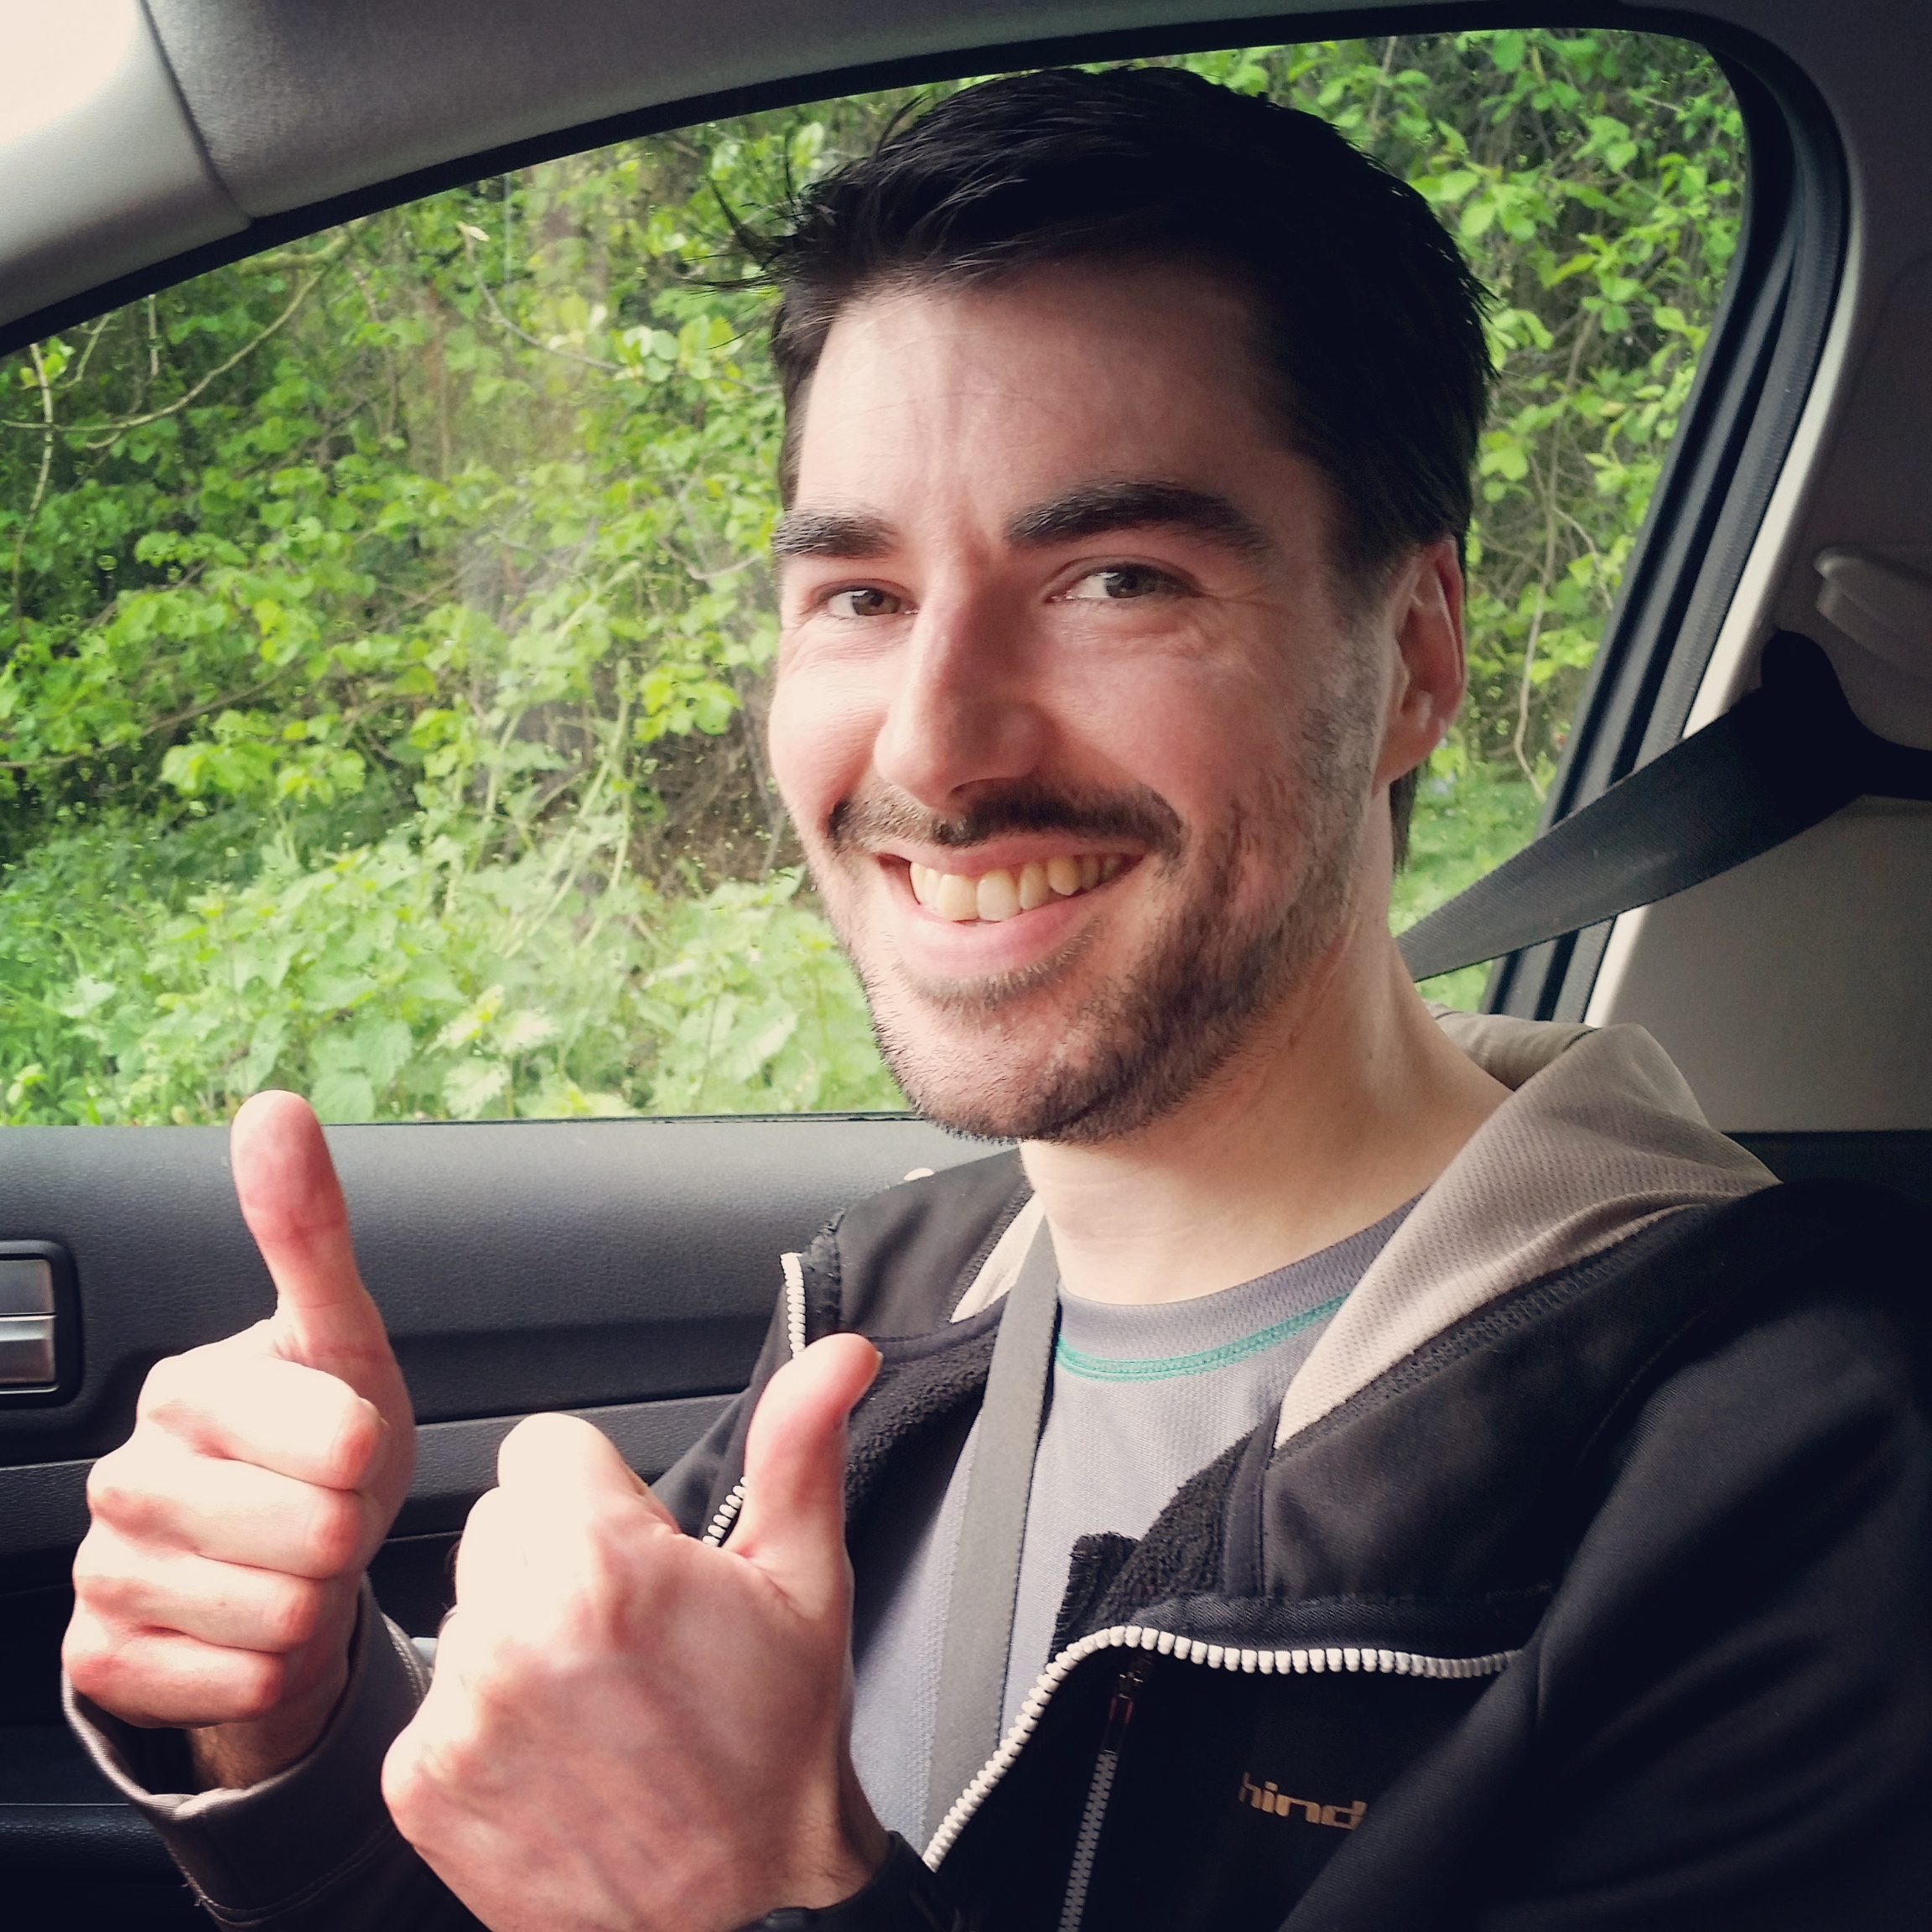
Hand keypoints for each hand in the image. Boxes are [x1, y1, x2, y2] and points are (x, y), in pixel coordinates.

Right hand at [64, 1091, 414, 1786]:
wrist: (284, 1564)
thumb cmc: (324, 1443)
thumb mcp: (342, 1337)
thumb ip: (310, 1231)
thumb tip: (273, 1108)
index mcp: (187, 1387)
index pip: (342, 1440)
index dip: (372, 1454)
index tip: (350, 1443)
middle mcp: (127, 1474)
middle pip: (315, 1535)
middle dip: (348, 1534)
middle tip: (327, 1513)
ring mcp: (105, 1570)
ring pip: (277, 1616)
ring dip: (313, 1603)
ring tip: (295, 1566)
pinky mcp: (103, 1659)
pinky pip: (235, 1684)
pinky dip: (271, 1668)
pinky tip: (255, 1628)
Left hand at [382, 1334, 888, 1931]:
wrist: (737, 1913)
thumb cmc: (777, 1742)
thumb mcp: (806, 1578)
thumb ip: (800, 1444)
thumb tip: (838, 1350)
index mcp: (602, 1565)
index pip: (546, 1446)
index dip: (605, 1491)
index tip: (644, 1549)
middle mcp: (514, 1633)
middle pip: (501, 1518)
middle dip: (559, 1552)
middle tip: (630, 1628)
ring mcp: (459, 1714)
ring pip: (468, 1601)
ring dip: (519, 1628)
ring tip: (597, 1692)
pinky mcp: (421, 1783)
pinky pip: (438, 1689)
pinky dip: (485, 1711)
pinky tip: (556, 1746)